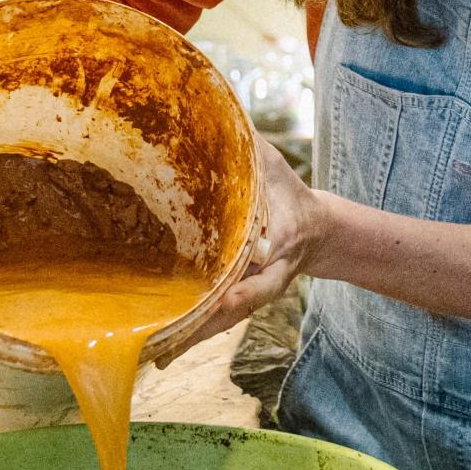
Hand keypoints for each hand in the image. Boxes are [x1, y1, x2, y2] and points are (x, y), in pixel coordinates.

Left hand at [165, 140, 333, 352]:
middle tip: (166, 344)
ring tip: (155, 356)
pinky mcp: (240, 299)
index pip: (260, 275)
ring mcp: (252, 293)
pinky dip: (191, 336)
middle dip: (200, 327)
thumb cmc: (290, 195)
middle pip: (233, 310)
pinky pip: (214, 322)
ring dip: (191, 339)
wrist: (315, 229)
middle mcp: (263, 279)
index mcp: (277, 249)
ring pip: (220, 322)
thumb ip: (250, 149)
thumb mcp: (275, 167)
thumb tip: (224, 113)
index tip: (224, 301)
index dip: (243, 290)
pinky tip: (162, 352)